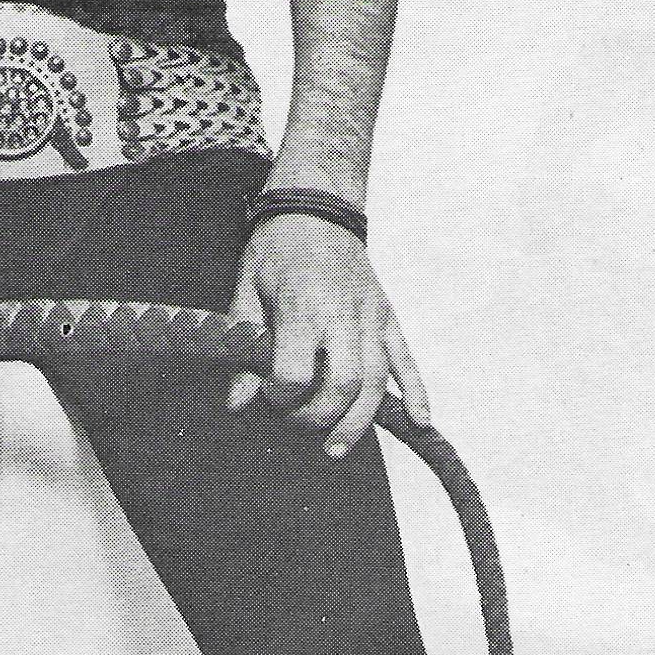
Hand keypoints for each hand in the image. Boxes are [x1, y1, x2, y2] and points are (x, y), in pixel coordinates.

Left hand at [226, 213, 430, 454]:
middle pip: (343, 385)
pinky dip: (417, 393)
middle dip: (319, 417)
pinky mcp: (387, 317)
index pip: (296, 373)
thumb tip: (236, 405)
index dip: (279, 396)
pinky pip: (407, 360)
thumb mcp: (244, 293)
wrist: (316, 206)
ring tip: (337, 448)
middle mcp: (343, 316)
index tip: (267, 395)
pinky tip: (419, 423)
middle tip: (298, 422)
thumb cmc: (275, 249)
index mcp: (303, 308)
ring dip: (359, 422)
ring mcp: (371, 317)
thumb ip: (243, 350)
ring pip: (376, 382)